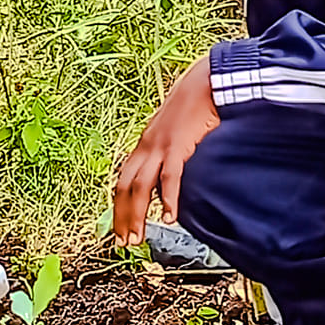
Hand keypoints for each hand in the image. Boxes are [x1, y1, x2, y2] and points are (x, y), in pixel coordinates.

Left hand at [113, 56, 220, 245]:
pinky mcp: (178, 145)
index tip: (119, 229)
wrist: (206, 82)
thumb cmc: (194, 107)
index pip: (123, 182)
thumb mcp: (175, 134)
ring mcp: (160, 147)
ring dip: (137, 215)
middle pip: (125, 188)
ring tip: (138, 238)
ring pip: (140, 187)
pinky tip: (169, 216)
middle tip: (123, 242)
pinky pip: (170, 177)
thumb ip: (169, 155)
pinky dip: (168, 199)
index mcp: (144, 146)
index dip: (119, 207)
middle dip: (122, 217)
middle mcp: (146, 148)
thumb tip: (170, 179)